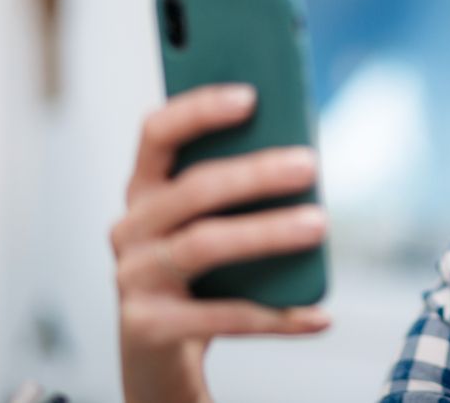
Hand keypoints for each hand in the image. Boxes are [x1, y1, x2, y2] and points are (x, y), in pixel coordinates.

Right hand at [110, 83, 330, 402]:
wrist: (161, 355)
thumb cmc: (199, 275)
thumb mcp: (212, 224)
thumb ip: (240, 189)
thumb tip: (301, 157)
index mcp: (145, 191)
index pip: (158, 134)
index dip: (199, 110)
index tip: (251, 95)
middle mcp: (129, 229)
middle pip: (193, 190)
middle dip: (254, 173)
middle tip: (310, 164)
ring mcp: (134, 279)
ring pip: (204, 244)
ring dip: (267, 232)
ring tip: (319, 224)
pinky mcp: (149, 328)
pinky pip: (224, 317)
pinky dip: (278, 316)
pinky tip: (319, 315)